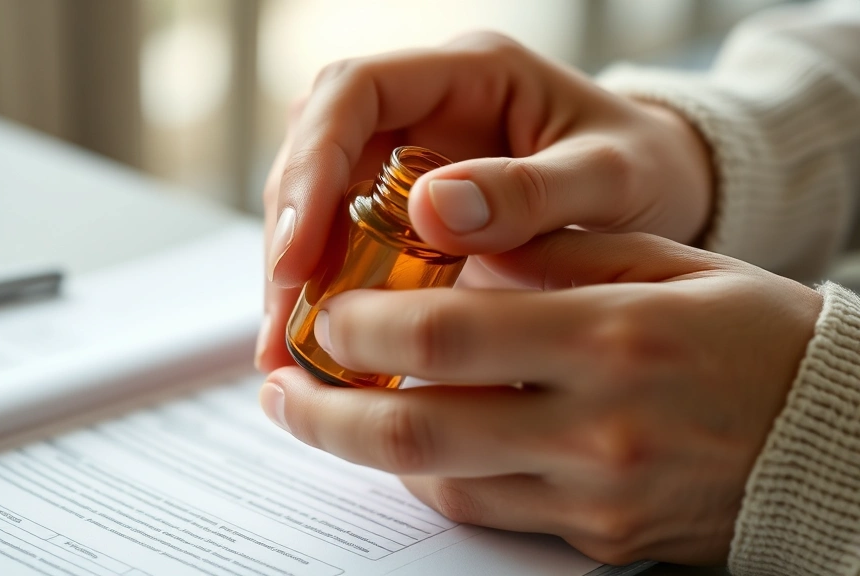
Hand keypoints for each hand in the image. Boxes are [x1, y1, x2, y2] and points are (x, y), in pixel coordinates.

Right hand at [257, 31, 713, 369]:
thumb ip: (536, 190)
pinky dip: (327, 295)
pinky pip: (344, 242)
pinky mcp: (404, 206)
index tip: (300, 251)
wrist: (664, 190)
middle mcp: (423, 107)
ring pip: (316, 202)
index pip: (354, 91)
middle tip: (282, 325)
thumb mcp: (613, 176)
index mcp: (468, 72)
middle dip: (289, 236)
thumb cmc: (645, 169)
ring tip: (286, 355)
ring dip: (295, 275)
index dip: (312, 164)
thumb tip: (432, 210)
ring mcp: (407, 156)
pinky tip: (319, 351)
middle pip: (315, 152)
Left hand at [257, 230, 821, 564]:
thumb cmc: (749, 334)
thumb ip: (545, 253)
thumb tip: (443, 247)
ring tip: (323, 416)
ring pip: (440, 485)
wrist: (829, 439)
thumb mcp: (658, 261)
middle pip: (417, 430)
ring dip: (364, 450)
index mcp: (609, 336)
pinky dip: (431, 480)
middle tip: (281, 388)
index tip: (323, 316)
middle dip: (325, 410)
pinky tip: (404, 447)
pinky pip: (487, 515)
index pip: (443, 333)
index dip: (360, 327)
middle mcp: (596, 427)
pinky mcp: (599, 539)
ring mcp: (595, 495)